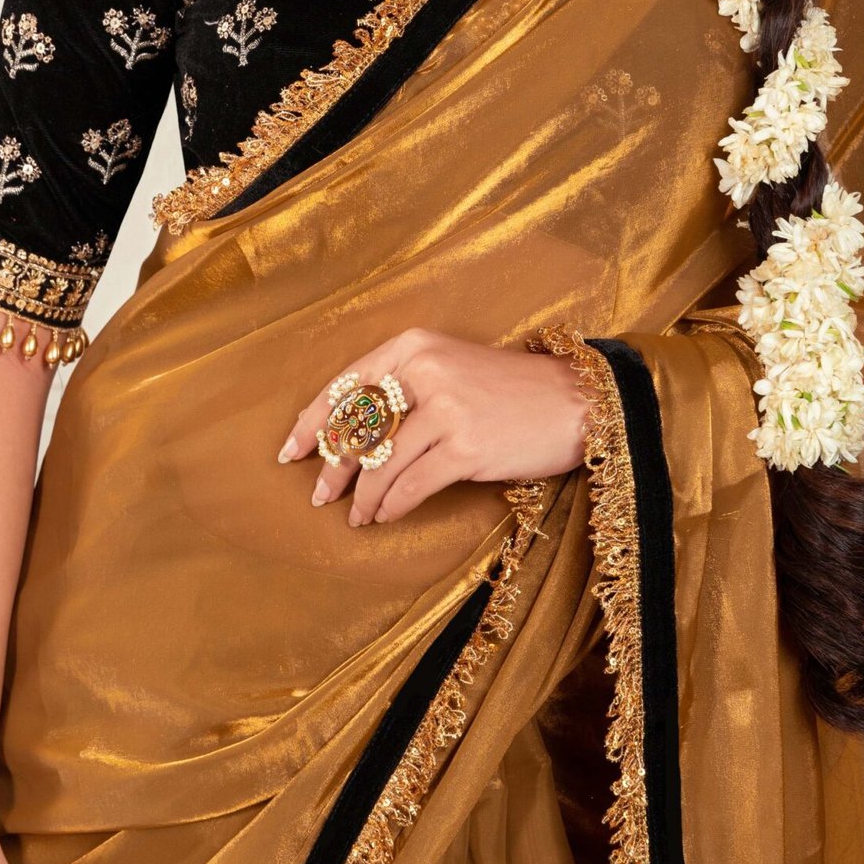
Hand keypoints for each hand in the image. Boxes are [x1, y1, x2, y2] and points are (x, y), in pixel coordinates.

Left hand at [275, 326, 591, 526]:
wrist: (574, 402)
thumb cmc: (509, 391)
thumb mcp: (450, 370)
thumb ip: (403, 392)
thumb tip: (349, 438)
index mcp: (415, 346)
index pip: (346, 386)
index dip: (312, 423)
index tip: (290, 452)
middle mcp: (425, 370)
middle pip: (358, 427)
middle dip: (334, 467)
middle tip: (321, 495)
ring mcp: (447, 408)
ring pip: (381, 462)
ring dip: (364, 497)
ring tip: (358, 517)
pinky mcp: (466, 446)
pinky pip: (411, 485)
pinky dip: (392, 506)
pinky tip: (386, 516)